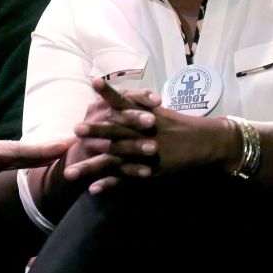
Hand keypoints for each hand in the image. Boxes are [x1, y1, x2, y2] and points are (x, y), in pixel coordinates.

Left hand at [0, 126, 70, 196]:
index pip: (15, 150)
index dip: (38, 149)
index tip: (61, 145)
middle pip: (24, 149)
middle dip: (48, 147)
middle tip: (74, 143)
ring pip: (21, 152)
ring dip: (42, 151)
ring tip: (66, 150)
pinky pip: (14, 157)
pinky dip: (30, 156)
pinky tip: (42, 158)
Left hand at [67, 79, 231, 193]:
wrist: (202, 142)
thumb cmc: (175, 123)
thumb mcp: (155, 109)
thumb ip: (133, 101)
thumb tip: (108, 90)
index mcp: (142, 116)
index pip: (123, 100)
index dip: (109, 91)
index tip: (93, 81)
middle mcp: (141, 134)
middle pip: (116, 131)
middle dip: (96, 131)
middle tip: (75, 130)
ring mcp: (143, 154)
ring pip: (113, 161)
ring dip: (91, 167)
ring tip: (70, 173)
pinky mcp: (147, 170)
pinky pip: (125, 179)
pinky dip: (109, 185)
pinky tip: (92, 191)